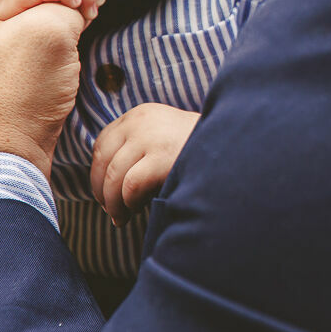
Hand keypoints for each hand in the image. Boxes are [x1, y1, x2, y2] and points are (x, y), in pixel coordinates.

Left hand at [90, 103, 199, 226]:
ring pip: (113, 176)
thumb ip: (137, 146)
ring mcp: (150, 137)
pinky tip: (137, 210)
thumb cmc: (198, 148)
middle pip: (102, 161)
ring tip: (122, 217)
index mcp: (141, 113)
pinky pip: (130, 186)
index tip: (104, 192)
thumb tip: (106, 181)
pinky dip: (128, 203)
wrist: (232, 146)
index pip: (102, 143)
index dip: (97, 172)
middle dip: (102, 191)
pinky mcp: (161, 156)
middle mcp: (141, 121)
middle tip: (111, 211)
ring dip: (113, 203)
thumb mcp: (163, 136)